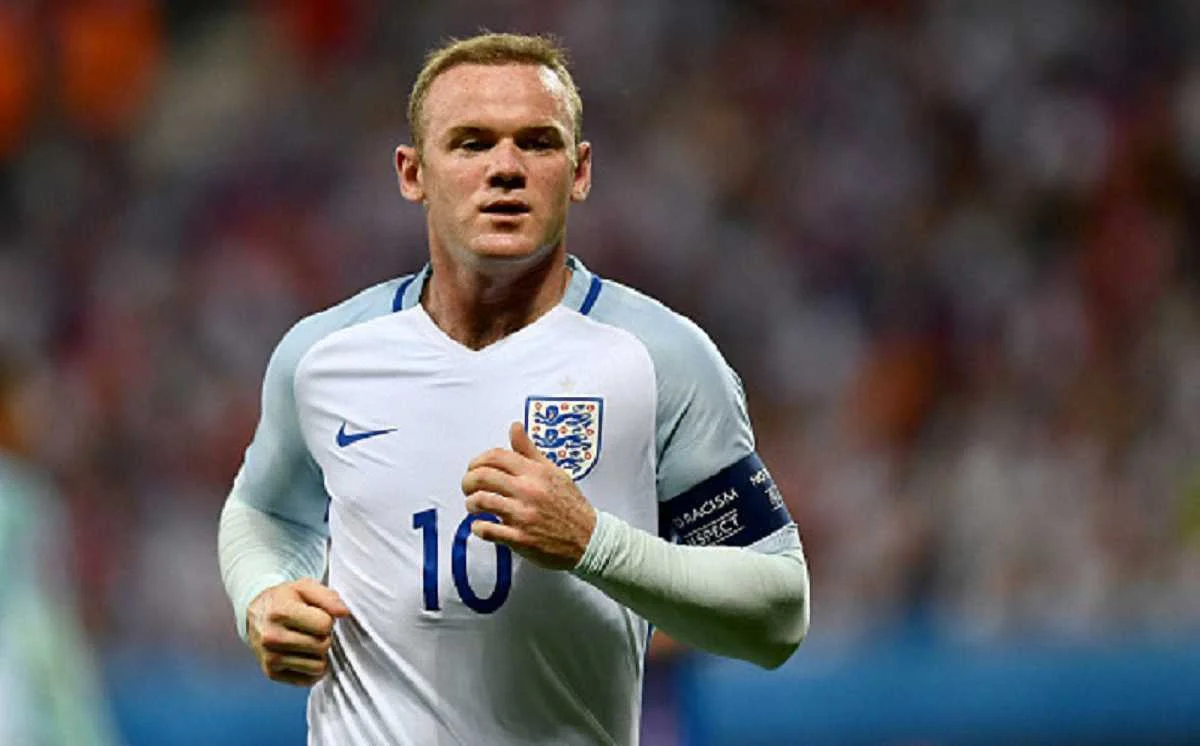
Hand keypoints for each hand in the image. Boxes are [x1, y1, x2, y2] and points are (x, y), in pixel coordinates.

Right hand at [246, 577, 349, 686]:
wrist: (256, 615)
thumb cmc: (284, 600)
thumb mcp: (304, 587)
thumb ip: (328, 597)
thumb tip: (344, 613)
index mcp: (280, 612)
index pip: (325, 625)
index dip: (327, 619)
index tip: (317, 615)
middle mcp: (271, 637)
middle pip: (322, 646)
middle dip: (324, 637)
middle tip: (313, 630)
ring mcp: (270, 658)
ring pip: (317, 666)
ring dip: (319, 655)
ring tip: (308, 641)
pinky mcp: (271, 673)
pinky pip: (308, 680)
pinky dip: (311, 669)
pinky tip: (303, 655)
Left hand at [462, 422, 596, 570]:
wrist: (589, 538)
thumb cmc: (571, 506)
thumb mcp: (553, 472)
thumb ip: (529, 451)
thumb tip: (515, 428)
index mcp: (535, 472)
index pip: (496, 456)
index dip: (478, 460)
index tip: (474, 468)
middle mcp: (528, 490)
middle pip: (482, 476)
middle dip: (468, 480)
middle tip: (468, 486)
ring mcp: (522, 515)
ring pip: (481, 501)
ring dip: (471, 503)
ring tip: (473, 505)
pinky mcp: (520, 538)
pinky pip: (487, 530)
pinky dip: (478, 527)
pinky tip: (480, 525)